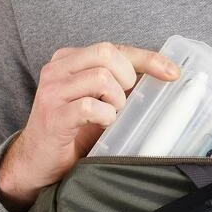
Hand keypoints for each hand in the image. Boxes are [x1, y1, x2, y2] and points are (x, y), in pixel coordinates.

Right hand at [0, 42, 179, 211]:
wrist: (38, 162)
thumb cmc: (73, 130)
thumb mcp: (99, 100)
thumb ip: (120, 85)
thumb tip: (163, 77)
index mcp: (69, 60)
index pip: (114, 48)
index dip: (148, 58)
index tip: (173, 72)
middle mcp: (57, 70)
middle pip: (106, 53)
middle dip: (128, 78)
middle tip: (126, 102)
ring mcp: (52, 92)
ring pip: (101, 77)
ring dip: (117, 100)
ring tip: (111, 115)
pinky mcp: (53, 116)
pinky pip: (89, 107)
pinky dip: (105, 116)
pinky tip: (103, 124)